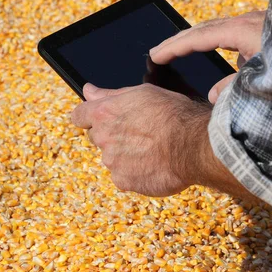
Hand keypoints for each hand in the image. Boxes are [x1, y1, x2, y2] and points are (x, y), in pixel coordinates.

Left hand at [70, 82, 210, 196]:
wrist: (192, 146)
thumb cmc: (172, 114)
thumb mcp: (143, 93)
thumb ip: (110, 94)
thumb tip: (88, 90)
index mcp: (104, 113)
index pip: (79, 116)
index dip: (90, 117)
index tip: (99, 119)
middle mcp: (103, 138)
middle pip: (97, 138)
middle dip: (113, 136)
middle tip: (140, 133)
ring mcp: (112, 162)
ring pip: (113, 159)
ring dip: (127, 155)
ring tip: (154, 150)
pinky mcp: (124, 182)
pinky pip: (125, 177)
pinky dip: (137, 173)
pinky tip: (155, 165)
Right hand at [149, 10, 265, 103]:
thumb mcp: (262, 80)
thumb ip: (233, 87)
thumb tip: (212, 96)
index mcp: (241, 31)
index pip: (198, 38)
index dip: (174, 47)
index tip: (155, 56)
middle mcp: (246, 21)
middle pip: (203, 29)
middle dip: (178, 41)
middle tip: (157, 52)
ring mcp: (257, 22)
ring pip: (219, 27)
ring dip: (198, 39)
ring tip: (180, 50)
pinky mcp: (266, 28)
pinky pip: (236, 31)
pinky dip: (221, 40)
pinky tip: (226, 55)